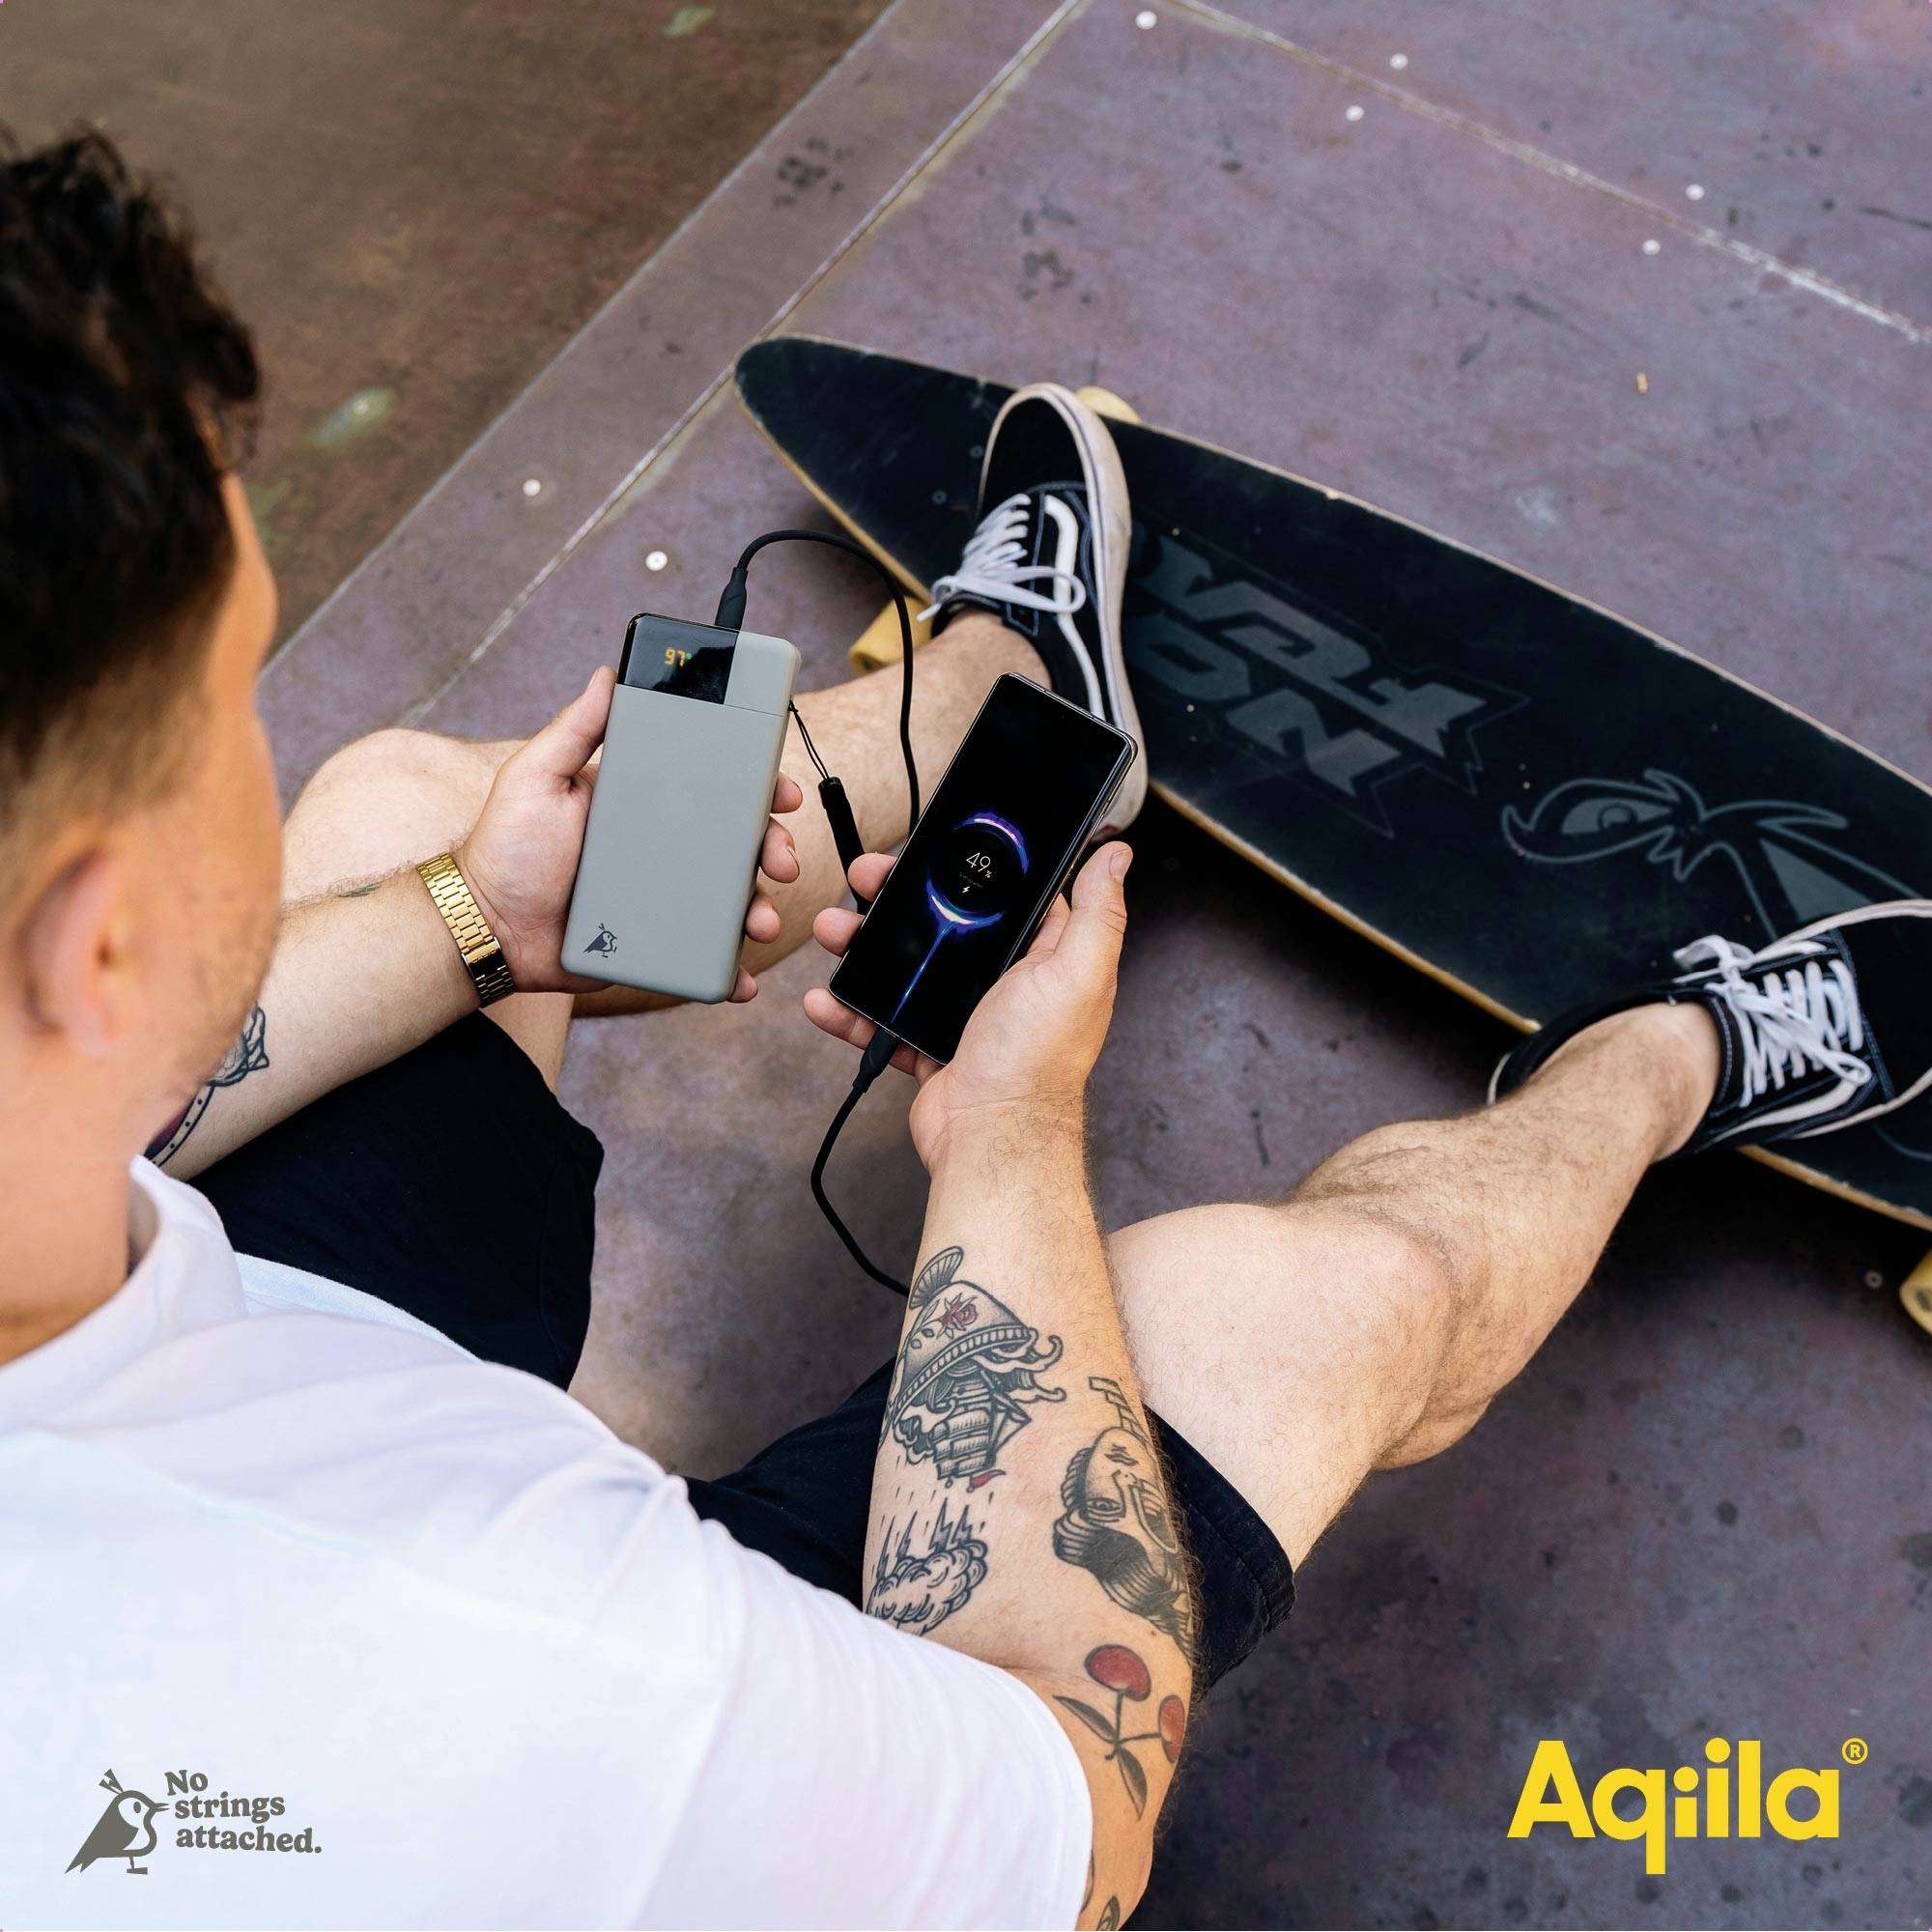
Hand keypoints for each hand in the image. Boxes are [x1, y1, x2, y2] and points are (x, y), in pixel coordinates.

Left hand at [457, 666, 802, 999]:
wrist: (485, 929)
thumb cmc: (505, 849)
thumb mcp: (536, 777)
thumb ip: (575, 729)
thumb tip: (609, 674)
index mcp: (642, 803)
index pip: (711, 786)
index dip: (754, 787)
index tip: (779, 792)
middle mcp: (660, 847)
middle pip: (735, 844)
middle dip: (772, 850)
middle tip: (782, 861)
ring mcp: (661, 896)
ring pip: (729, 900)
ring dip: (759, 909)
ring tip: (760, 923)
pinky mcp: (655, 942)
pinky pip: (703, 953)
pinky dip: (730, 968)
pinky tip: (741, 978)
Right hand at [804, 841, 1130, 1167]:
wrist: (991, 1136)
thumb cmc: (1038, 1061)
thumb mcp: (1076, 972)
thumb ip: (1098, 913)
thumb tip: (1116, 857)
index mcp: (1045, 958)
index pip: (1008, 896)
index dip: (972, 868)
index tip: (932, 852)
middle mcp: (1006, 983)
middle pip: (945, 925)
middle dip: (899, 903)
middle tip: (867, 883)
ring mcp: (963, 1014)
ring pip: (906, 966)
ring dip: (864, 948)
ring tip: (835, 932)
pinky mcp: (929, 1045)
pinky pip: (883, 1018)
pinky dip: (852, 1008)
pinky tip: (829, 997)